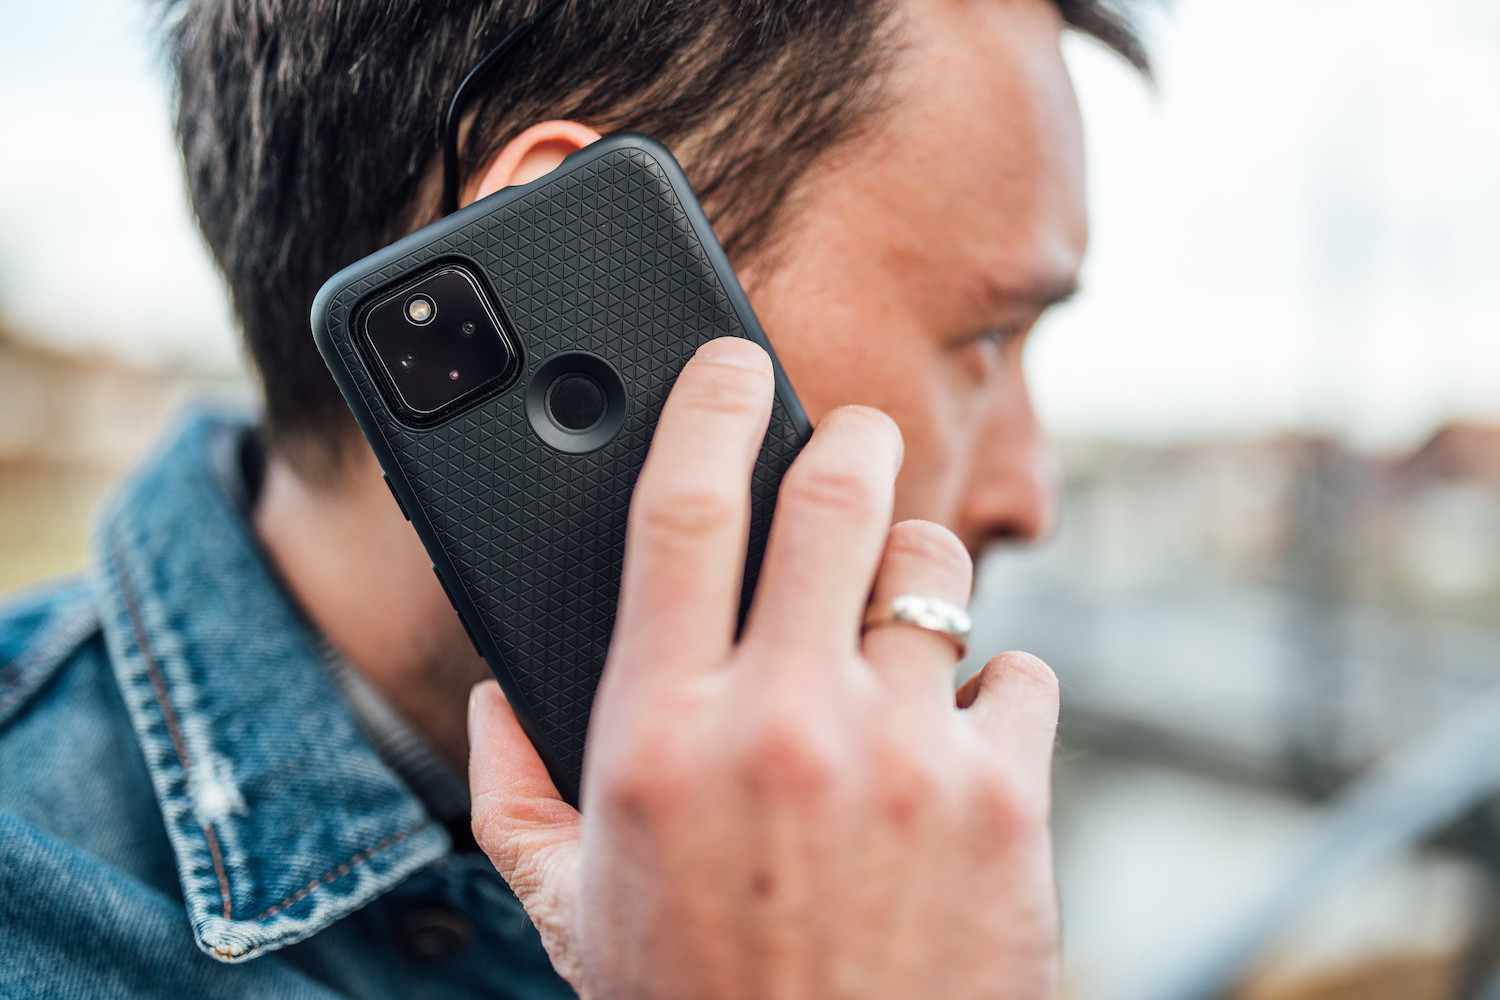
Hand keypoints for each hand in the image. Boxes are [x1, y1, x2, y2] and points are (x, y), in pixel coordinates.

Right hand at [469, 336, 1060, 998]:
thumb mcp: (570, 907)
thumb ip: (514, 788)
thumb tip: (502, 693)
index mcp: (660, 735)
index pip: (681, 509)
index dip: (708, 407)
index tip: (729, 364)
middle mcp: (783, 724)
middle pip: (836, 495)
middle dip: (851, 441)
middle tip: (854, 441)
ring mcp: (906, 757)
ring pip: (936, 574)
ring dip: (917, 575)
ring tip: (897, 624)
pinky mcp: (1006, 801)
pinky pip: (1021, 674)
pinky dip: (991, 691)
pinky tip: (955, 743)